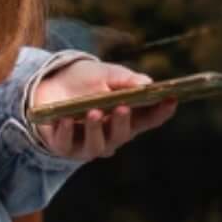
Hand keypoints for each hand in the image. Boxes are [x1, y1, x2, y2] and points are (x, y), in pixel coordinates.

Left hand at [26, 58, 177, 161]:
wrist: (50, 83)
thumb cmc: (85, 81)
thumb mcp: (107, 74)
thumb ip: (126, 80)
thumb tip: (147, 84)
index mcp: (127, 118)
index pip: (149, 119)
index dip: (162, 112)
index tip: (171, 100)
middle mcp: (111, 135)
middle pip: (123, 135)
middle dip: (124, 122)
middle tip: (123, 107)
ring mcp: (88, 144)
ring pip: (97, 146)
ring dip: (96, 130)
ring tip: (94, 112)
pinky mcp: (64, 146)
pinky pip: (66, 144)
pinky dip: (66, 132)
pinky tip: (65, 120)